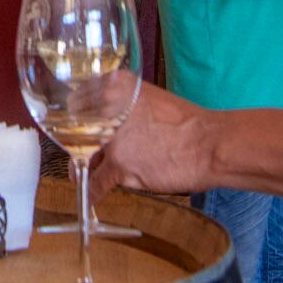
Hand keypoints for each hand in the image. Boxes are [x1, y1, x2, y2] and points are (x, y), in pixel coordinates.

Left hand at [88, 83, 220, 204]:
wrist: (210, 144)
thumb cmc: (187, 125)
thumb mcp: (150, 102)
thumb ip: (123, 109)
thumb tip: (104, 125)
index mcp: (116, 86)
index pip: (78, 101)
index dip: (75, 120)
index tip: (73, 129)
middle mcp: (108, 107)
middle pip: (77, 130)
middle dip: (77, 144)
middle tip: (78, 154)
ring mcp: (111, 136)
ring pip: (84, 156)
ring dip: (82, 168)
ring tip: (79, 176)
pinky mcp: (118, 164)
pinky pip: (95, 181)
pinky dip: (92, 191)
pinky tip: (91, 196)